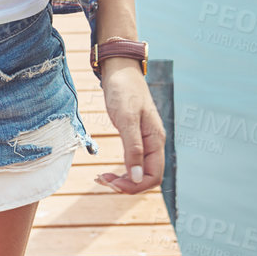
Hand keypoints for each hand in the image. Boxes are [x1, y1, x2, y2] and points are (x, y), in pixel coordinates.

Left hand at [94, 60, 165, 193]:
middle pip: (146, 177)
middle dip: (126, 185)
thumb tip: (136, 177)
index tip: (111, 183)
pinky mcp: (135, 138)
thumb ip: (133, 148)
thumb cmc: (124, 90)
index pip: (153, 176)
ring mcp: (145, 141)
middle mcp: (154, 143)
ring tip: (100, 178)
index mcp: (156, 140)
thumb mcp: (127, 118)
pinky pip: (132, 162)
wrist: (120, 69)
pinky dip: (121, 171)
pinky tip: (106, 171)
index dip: (134, 186)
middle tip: (101, 180)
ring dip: (122, 180)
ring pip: (139, 172)